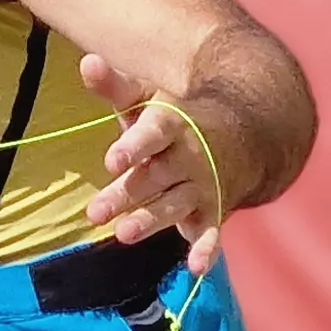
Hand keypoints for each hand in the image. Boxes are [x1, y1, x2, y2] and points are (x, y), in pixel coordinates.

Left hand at [78, 53, 229, 274]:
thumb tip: (86, 62)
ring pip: (174, 205)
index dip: (134, 146)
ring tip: (124, 234)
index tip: (113, 160)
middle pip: (155, 177)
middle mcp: (190, 157)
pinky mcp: (213, 212)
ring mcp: (203, 186)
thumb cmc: (178, 117)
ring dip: (151, 220)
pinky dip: (207, 249)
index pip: (154, 133)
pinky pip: (211, 232)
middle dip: (127, 193)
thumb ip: (116, 86)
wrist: (244, 132)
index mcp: (174, 124)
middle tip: (95, 212)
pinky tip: (197, 268)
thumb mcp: (149, 98)